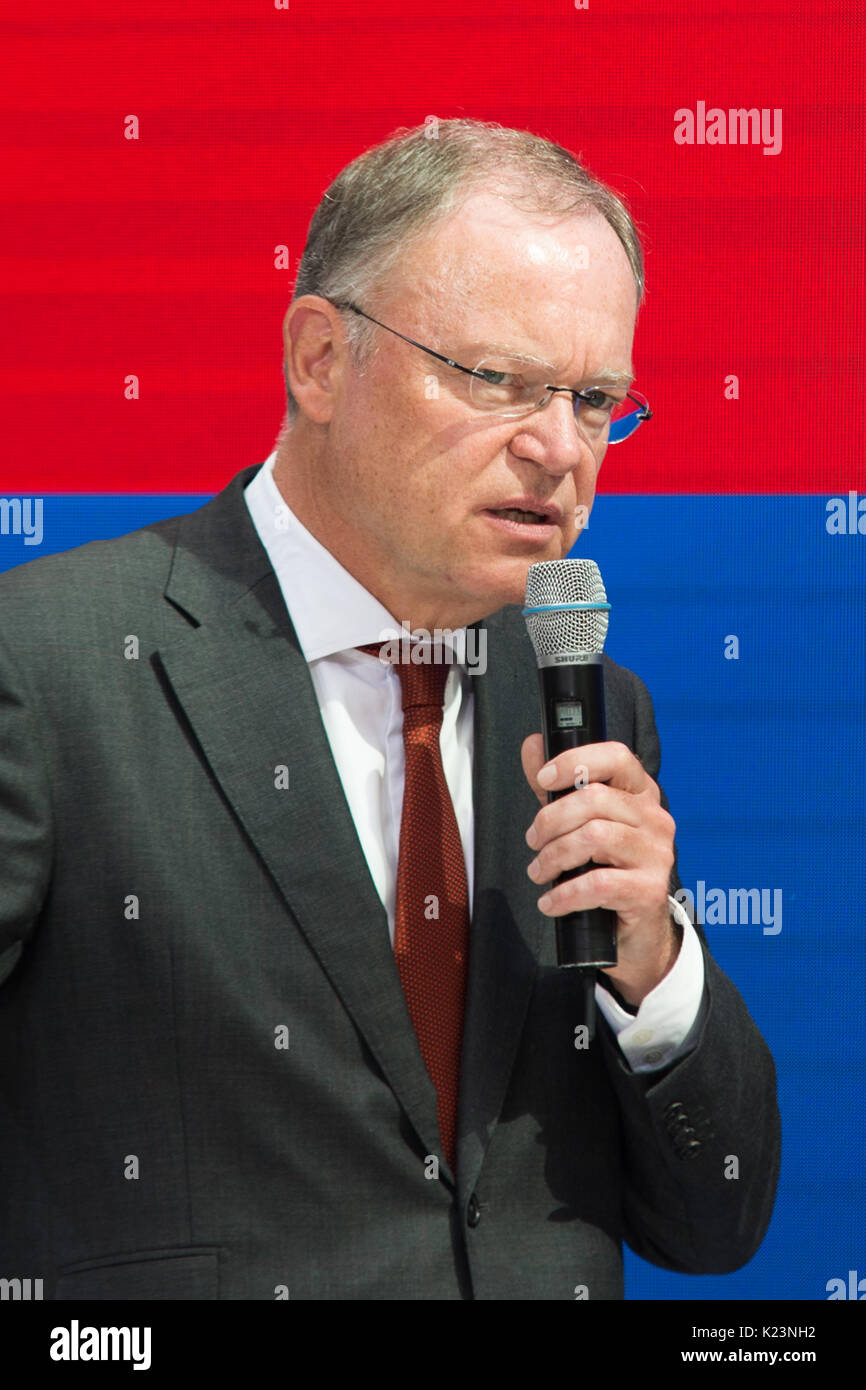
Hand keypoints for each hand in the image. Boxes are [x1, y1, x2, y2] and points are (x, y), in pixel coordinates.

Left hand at [521, 734, 680, 1006]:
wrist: (637, 932)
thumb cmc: (607, 869)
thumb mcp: (580, 824)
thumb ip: (558, 787)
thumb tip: (534, 745)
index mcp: (640, 794)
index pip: (617, 757)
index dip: (577, 761)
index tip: (544, 777)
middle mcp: (655, 819)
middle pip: (595, 799)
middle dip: (551, 820)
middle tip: (533, 841)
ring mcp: (657, 855)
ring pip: (595, 838)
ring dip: (554, 856)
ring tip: (539, 871)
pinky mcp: (649, 891)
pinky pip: (598, 884)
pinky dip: (565, 894)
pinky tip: (551, 901)